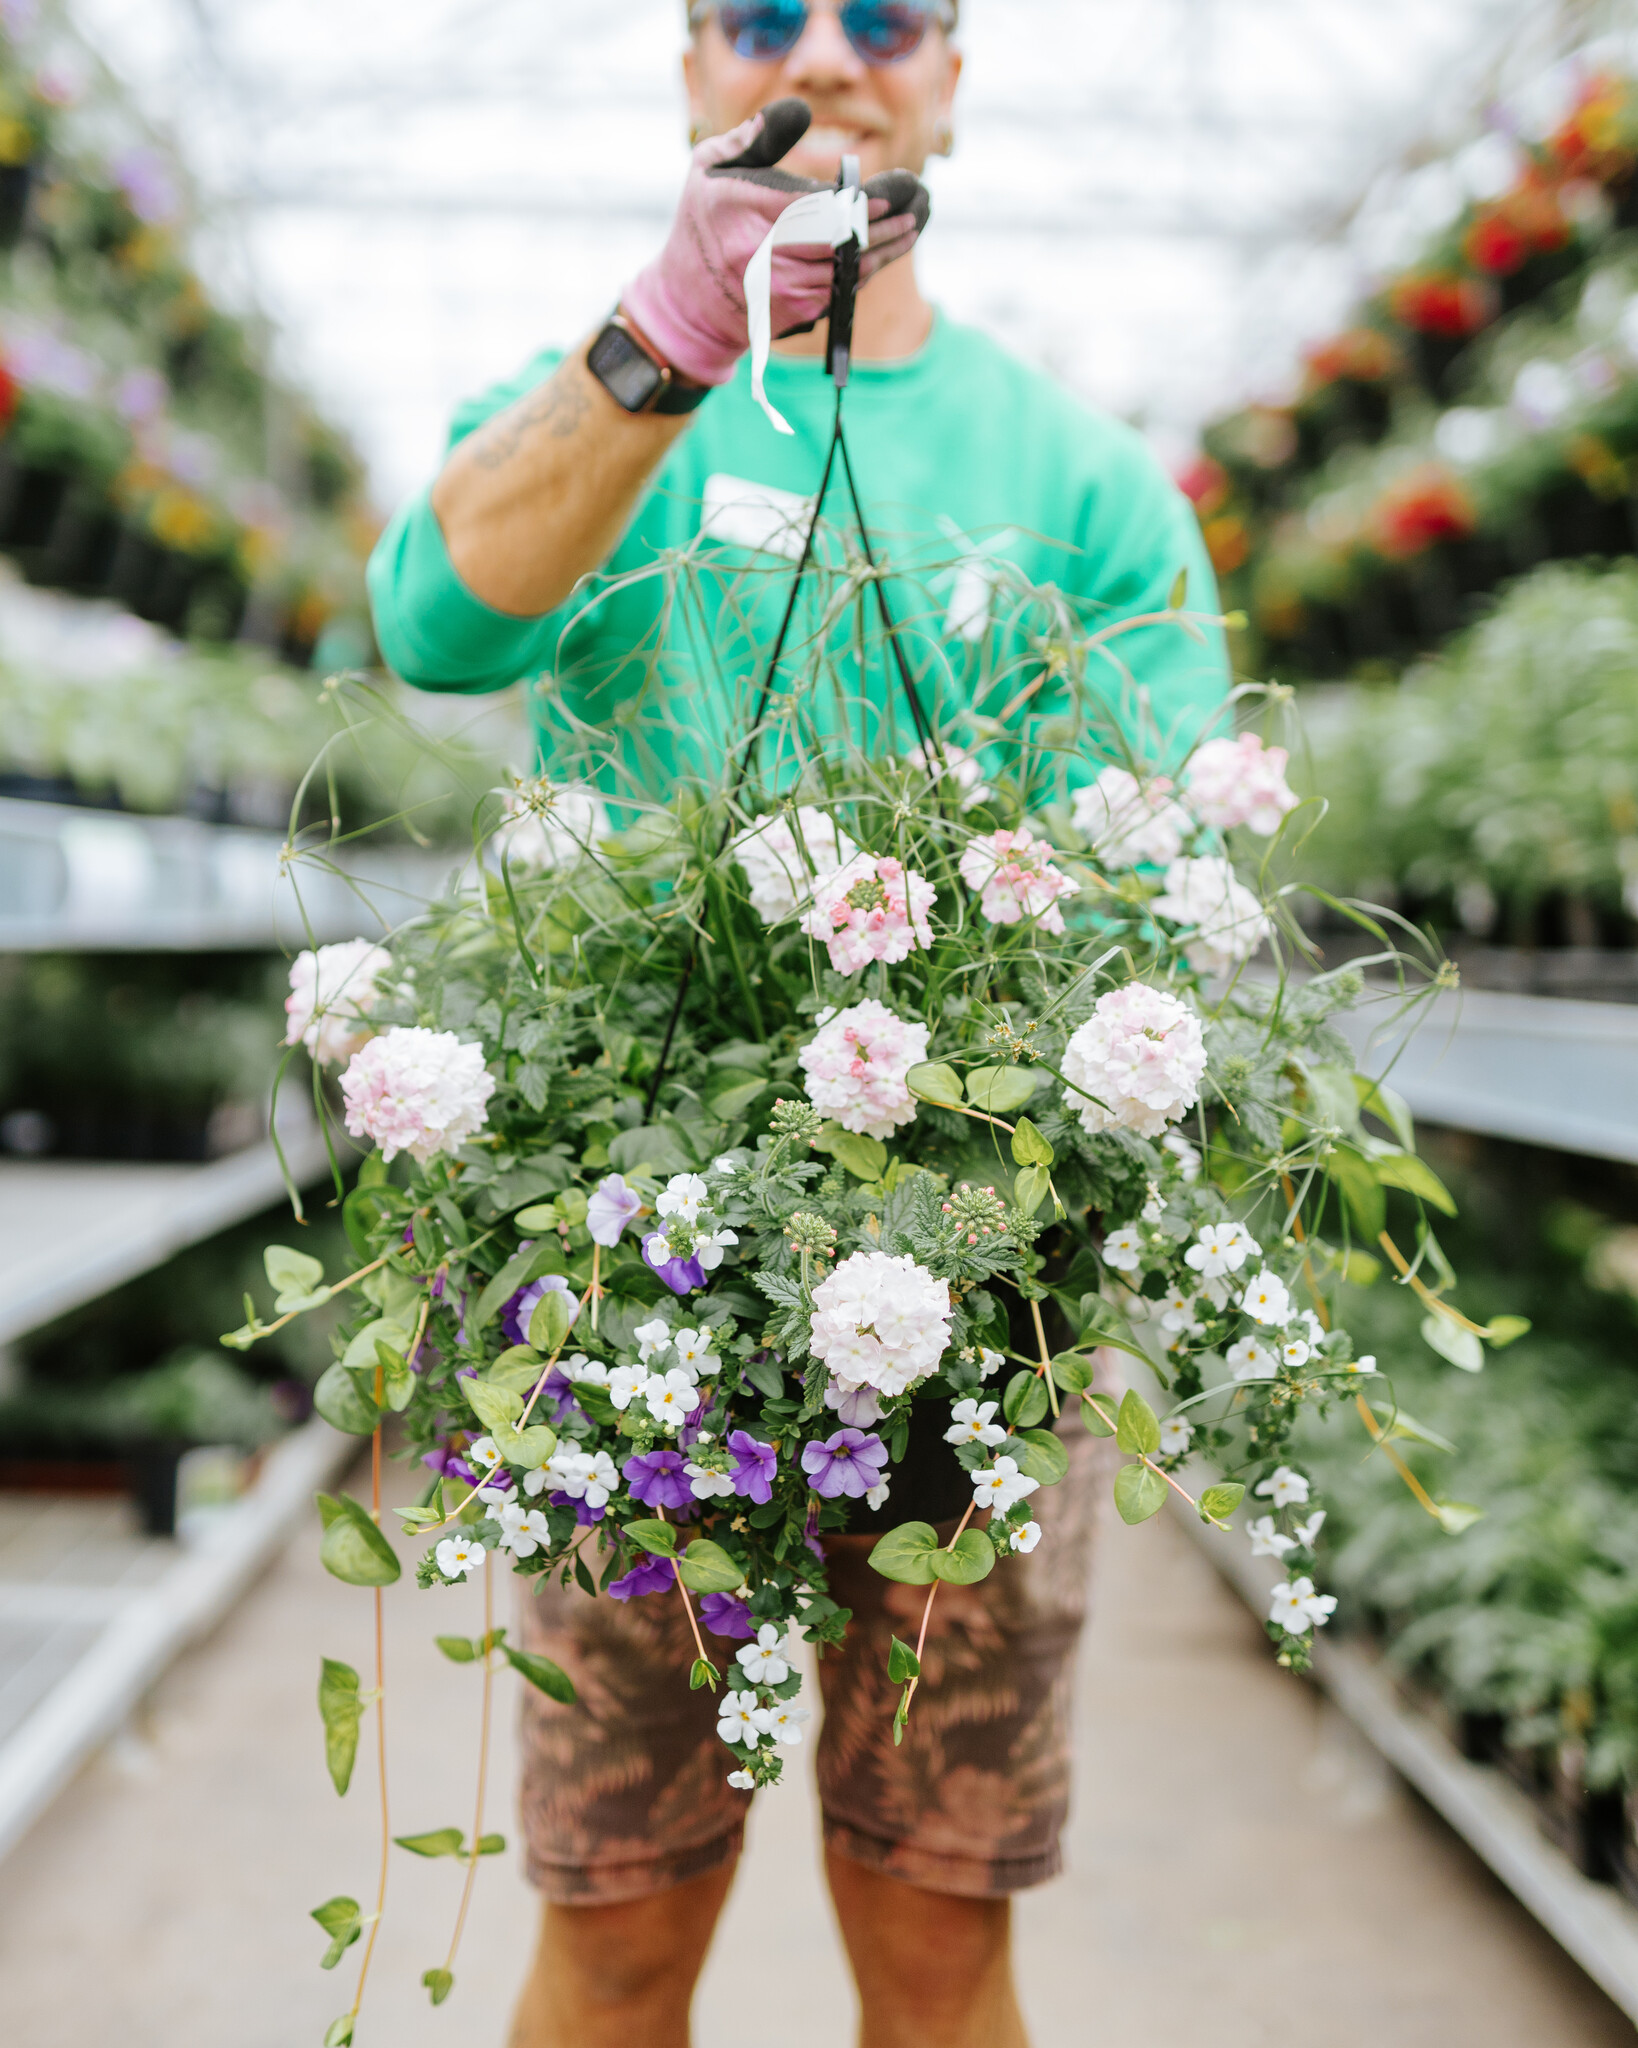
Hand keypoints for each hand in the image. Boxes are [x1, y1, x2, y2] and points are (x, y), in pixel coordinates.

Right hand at [621, 98, 929, 387]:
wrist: (689, 299)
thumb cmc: (704, 220)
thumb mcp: (709, 165)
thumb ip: (755, 136)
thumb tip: (802, 110)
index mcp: (741, 209)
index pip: (810, 208)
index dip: (853, 206)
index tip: (886, 196)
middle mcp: (759, 253)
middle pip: (834, 242)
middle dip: (878, 228)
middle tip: (911, 213)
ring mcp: (776, 290)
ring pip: (841, 271)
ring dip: (880, 253)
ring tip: (909, 230)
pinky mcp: (789, 314)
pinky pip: (835, 292)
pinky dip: (860, 274)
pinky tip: (881, 255)